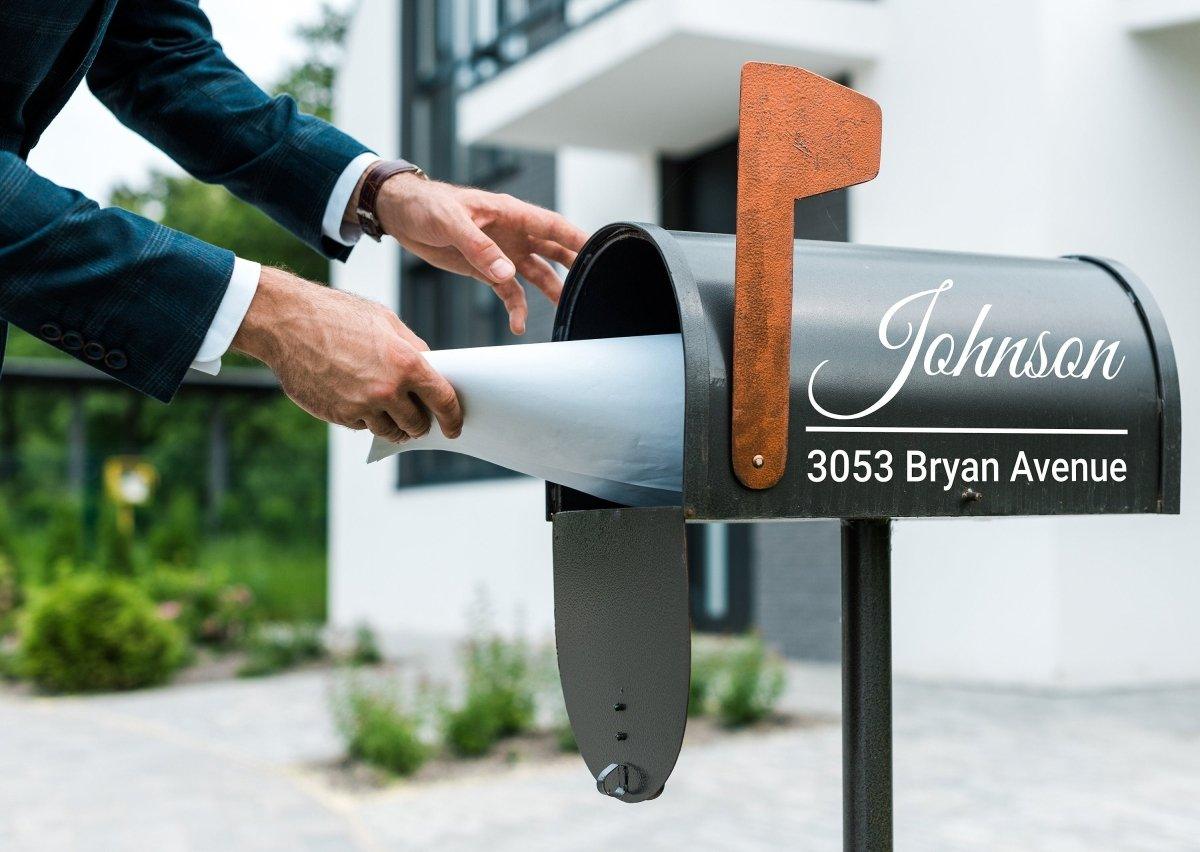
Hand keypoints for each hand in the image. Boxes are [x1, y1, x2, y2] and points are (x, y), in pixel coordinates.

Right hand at [232, 267, 461, 442]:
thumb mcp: (385, 321)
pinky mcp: (338, 416)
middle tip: (418, 417)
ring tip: (389, 411)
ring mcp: (361, 407)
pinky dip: (365, 418)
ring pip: (390, 430)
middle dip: (420, 423)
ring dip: (394, 425)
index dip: (453, 418)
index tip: (454, 427)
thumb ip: (412, 348)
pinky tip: (357, 398)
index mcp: (406, 363)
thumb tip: (430, 367)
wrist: (287, 322)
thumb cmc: (336, 315)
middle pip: (417, 424)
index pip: (443, 400)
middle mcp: (387, 390)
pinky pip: (362, 426)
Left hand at [367, 174, 588, 334]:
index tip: (600, 252)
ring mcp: (501, 252)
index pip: (552, 226)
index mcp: (510, 214)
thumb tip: (507, 273)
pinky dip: (515, 307)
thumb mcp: (451, 222)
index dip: (577, 239)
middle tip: (594, 285)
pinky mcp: (485, 269)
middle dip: (574, 267)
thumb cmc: (426, 205)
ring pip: (535, 274)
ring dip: (549, 291)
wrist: (401, 214)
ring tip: (565, 312)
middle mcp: (513, 233)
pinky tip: (517, 325)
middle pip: (553, 251)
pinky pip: (508, 291)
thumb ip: (479, 248)